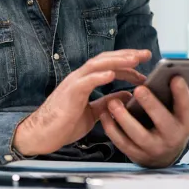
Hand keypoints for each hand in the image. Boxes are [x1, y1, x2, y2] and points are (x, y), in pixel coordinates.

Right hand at [13, 50, 150, 156]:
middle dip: (126, 56)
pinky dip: (99, 76)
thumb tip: (127, 96)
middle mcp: (79, 77)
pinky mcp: (69, 93)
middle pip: (105, 60)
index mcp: (85, 81)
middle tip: (146, 54)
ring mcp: (73, 83)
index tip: (143, 68)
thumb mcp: (93, 113)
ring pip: (97, 65)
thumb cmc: (64, 124)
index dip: (127, 65)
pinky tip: (112, 74)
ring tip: (134, 60)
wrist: (43, 134)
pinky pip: (85, 81)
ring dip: (117, 61)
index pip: (109, 66)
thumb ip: (108, 102)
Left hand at [99, 76, 188, 167]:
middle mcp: (172, 138)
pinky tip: (104, 113)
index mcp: (185, 124)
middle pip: (162, 122)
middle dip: (151, 105)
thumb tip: (172, 73)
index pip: (186, 108)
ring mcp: (153, 149)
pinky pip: (122, 142)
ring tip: (113, 102)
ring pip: (138, 135)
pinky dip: (111, 128)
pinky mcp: (137, 155)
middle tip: (139, 89)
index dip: (182, 93)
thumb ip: (178, 94)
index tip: (175, 77)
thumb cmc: (170, 122)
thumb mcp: (179, 111)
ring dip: (124, 118)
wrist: (163, 156)